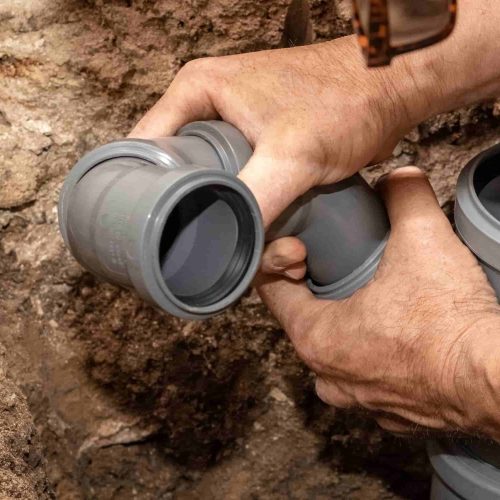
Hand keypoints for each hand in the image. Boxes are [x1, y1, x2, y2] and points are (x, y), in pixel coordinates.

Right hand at [130, 0, 499, 227]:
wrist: (387, 89)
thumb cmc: (345, 99)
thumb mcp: (293, 153)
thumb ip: (252, 200)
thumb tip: (227, 245)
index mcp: (195, 93)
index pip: (147, 153)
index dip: (149, 198)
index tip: (164, 236)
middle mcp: (205, 108)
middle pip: (178, 177)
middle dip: (196, 216)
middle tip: (220, 247)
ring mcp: (230, 128)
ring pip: (210, 186)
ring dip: (228, 220)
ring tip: (259, 247)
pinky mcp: (254, 146)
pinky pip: (235, 186)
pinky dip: (246, 212)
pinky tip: (264, 234)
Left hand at [258, 167, 499, 438]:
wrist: (497, 381)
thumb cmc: (451, 325)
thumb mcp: (423, 238)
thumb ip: (403, 196)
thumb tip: (398, 178)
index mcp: (316, 338)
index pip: (270, 291)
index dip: (281, 259)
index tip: (304, 248)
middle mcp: (329, 375)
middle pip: (302, 320)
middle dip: (313, 288)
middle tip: (335, 265)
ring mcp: (358, 398)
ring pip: (334, 350)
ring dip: (344, 322)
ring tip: (368, 296)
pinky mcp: (391, 413)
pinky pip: (368, 374)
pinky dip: (374, 351)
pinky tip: (398, 332)